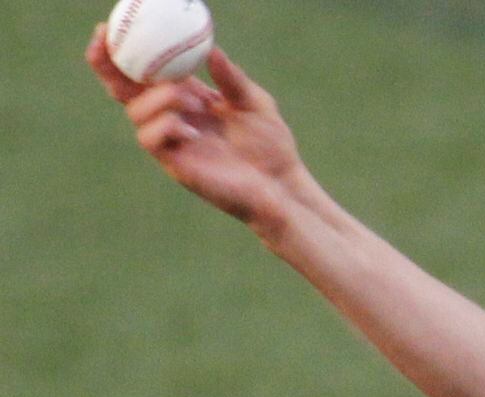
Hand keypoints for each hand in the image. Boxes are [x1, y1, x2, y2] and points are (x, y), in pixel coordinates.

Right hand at [86, 25, 305, 229]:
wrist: (281, 183)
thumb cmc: (270, 144)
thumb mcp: (254, 102)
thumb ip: (232, 78)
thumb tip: (212, 50)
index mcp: (187, 96)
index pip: (144, 71)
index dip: (122, 50)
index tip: (110, 25)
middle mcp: (171, 115)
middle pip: (122, 88)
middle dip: (107, 64)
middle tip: (104, 42)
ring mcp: (170, 140)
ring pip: (136, 111)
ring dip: (159, 98)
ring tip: (194, 101)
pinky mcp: (174, 163)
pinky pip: (150, 139)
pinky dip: (165, 126)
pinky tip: (193, 131)